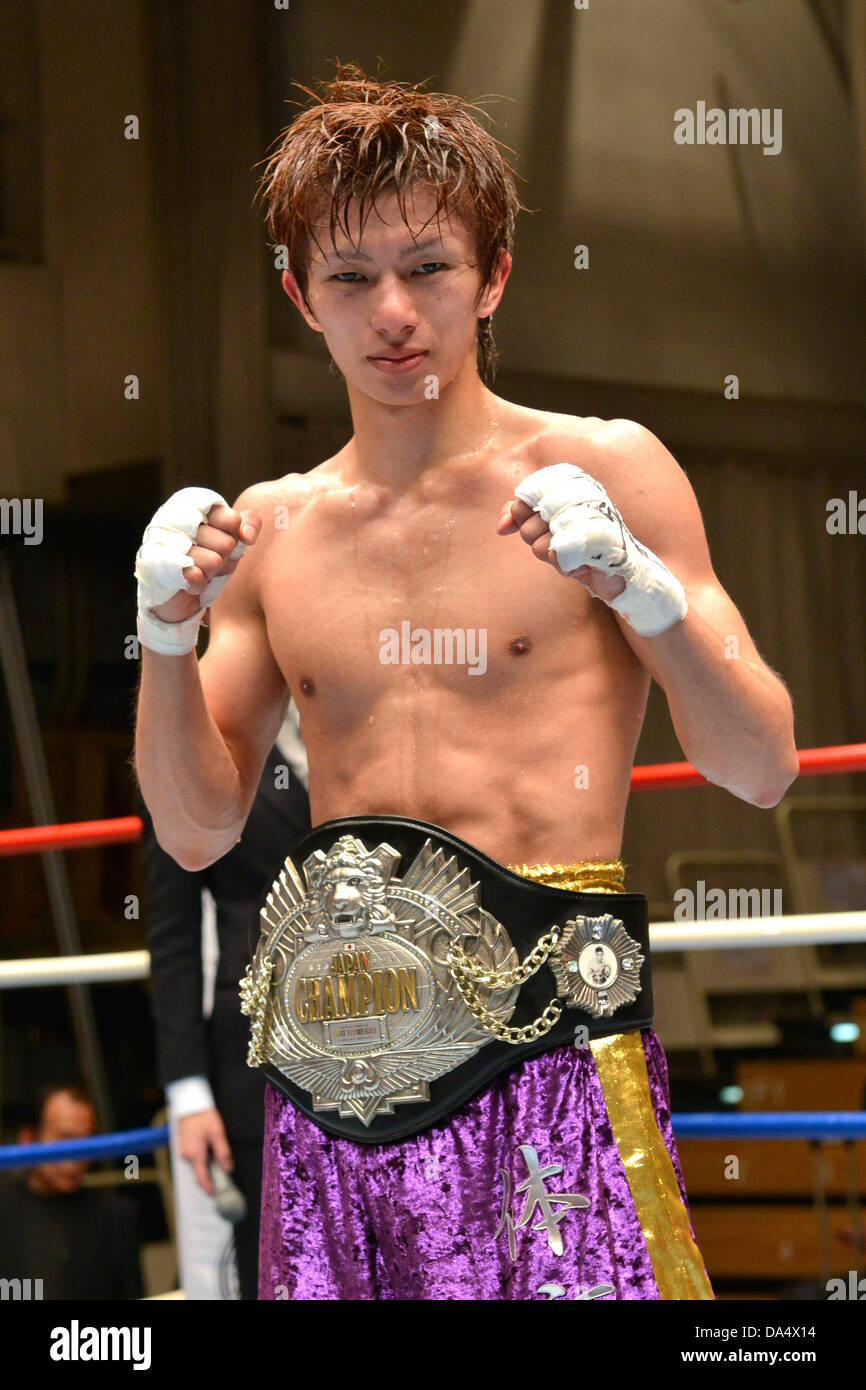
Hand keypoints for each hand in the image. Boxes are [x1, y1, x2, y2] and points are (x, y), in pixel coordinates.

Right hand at [135, 487, 261, 653]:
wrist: (176, 596)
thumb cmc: (206, 561)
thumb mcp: (232, 540)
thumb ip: (248, 524)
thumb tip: (247, 535)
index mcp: (194, 506)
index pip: (231, 519)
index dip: (234, 537)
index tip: (223, 539)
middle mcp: (175, 518)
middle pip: (226, 543)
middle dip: (222, 559)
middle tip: (208, 561)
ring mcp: (163, 541)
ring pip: (213, 561)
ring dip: (210, 574)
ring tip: (197, 571)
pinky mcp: (157, 565)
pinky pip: (195, 576)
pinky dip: (199, 585)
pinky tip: (191, 583)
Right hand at [177, 1107, 232, 1196]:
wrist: (190, 1105)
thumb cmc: (204, 1117)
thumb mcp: (217, 1132)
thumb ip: (222, 1152)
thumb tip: (228, 1169)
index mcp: (195, 1154)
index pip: (201, 1178)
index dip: (208, 1188)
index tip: (214, 1195)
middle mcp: (186, 1155)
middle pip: (198, 1173)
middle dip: (208, 1178)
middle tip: (221, 1182)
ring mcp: (182, 1152)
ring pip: (195, 1165)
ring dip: (205, 1168)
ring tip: (217, 1165)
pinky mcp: (182, 1147)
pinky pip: (192, 1159)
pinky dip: (200, 1160)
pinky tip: (208, 1153)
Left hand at [498, 462, 686, 637]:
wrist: (623, 577)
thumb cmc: (583, 552)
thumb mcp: (548, 531)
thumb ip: (523, 517)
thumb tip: (502, 526)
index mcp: (577, 485)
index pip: (535, 487)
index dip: (520, 508)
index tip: (512, 526)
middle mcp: (589, 496)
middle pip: (536, 513)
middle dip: (532, 534)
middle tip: (548, 544)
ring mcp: (599, 518)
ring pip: (545, 534)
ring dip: (546, 552)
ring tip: (562, 555)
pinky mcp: (604, 544)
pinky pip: (562, 552)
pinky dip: (561, 563)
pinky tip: (571, 565)